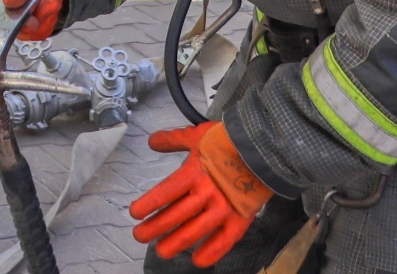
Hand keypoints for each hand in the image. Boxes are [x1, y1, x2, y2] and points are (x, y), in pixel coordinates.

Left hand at [129, 122, 274, 266]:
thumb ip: (173, 140)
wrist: (262, 148)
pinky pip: (227, 239)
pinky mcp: (241, 217)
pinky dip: (213, 251)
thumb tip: (151, 142)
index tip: (134, 214)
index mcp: (194, 173)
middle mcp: (207, 193)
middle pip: (177, 214)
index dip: (149, 204)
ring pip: (197, 230)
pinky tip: (199, 261)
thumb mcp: (196, 135)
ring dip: (177, 242)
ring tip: (161, 251)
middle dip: (156, 227)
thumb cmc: (227, 141)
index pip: (166, 192)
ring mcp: (225, 207)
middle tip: (139, 236)